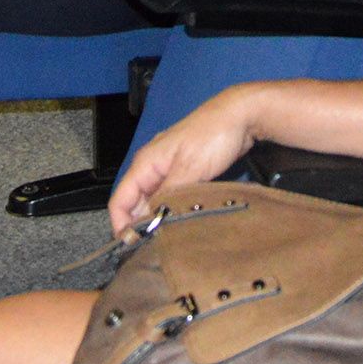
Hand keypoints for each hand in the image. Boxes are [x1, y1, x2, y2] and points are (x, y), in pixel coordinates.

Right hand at [107, 87, 259, 233]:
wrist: (242, 114)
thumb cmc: (214, 135)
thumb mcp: (189, 169)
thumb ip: (166, 197)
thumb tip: (150, 222)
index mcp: (146, 163)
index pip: (119, 201)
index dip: (121, 226)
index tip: (133, 248)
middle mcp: (154, 167)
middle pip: (135, 204)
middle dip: (141, 225)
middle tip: (155, 249)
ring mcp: (171, 169)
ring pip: (155, 201)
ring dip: (159, 218)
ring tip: (169, 239)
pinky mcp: (188, 173)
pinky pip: (173, 196)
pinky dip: (174, 210)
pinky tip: (183, 222)